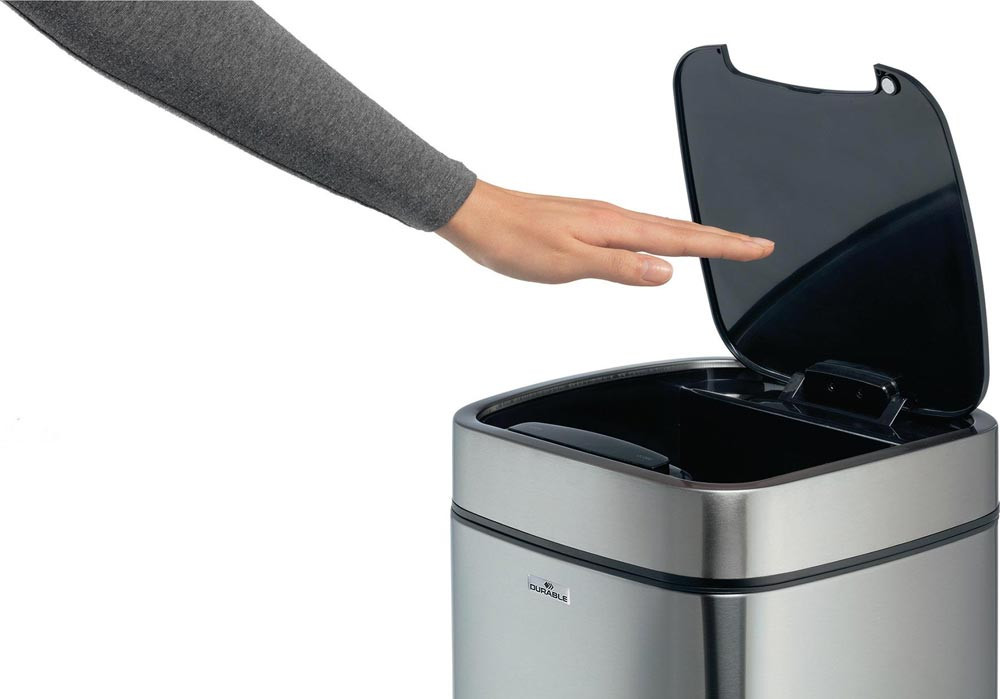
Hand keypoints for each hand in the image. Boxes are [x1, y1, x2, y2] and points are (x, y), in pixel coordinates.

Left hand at [436, 180, 773, 284]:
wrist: (476, 215)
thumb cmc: (513, 240)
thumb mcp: (567, 263)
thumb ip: (618, 268)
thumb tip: (666, 272)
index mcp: (614, 226)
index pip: (681, 239)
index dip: (723, 245)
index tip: (757, 248)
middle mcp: (611, 216)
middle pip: (679, 229)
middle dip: (722, 238)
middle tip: (757, 245)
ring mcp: (599, 217)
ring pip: (660, 228)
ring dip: (696, 236)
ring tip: (722, 244)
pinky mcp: (585, 221)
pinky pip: (638, 228)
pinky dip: (663, 236)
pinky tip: (659, 244)